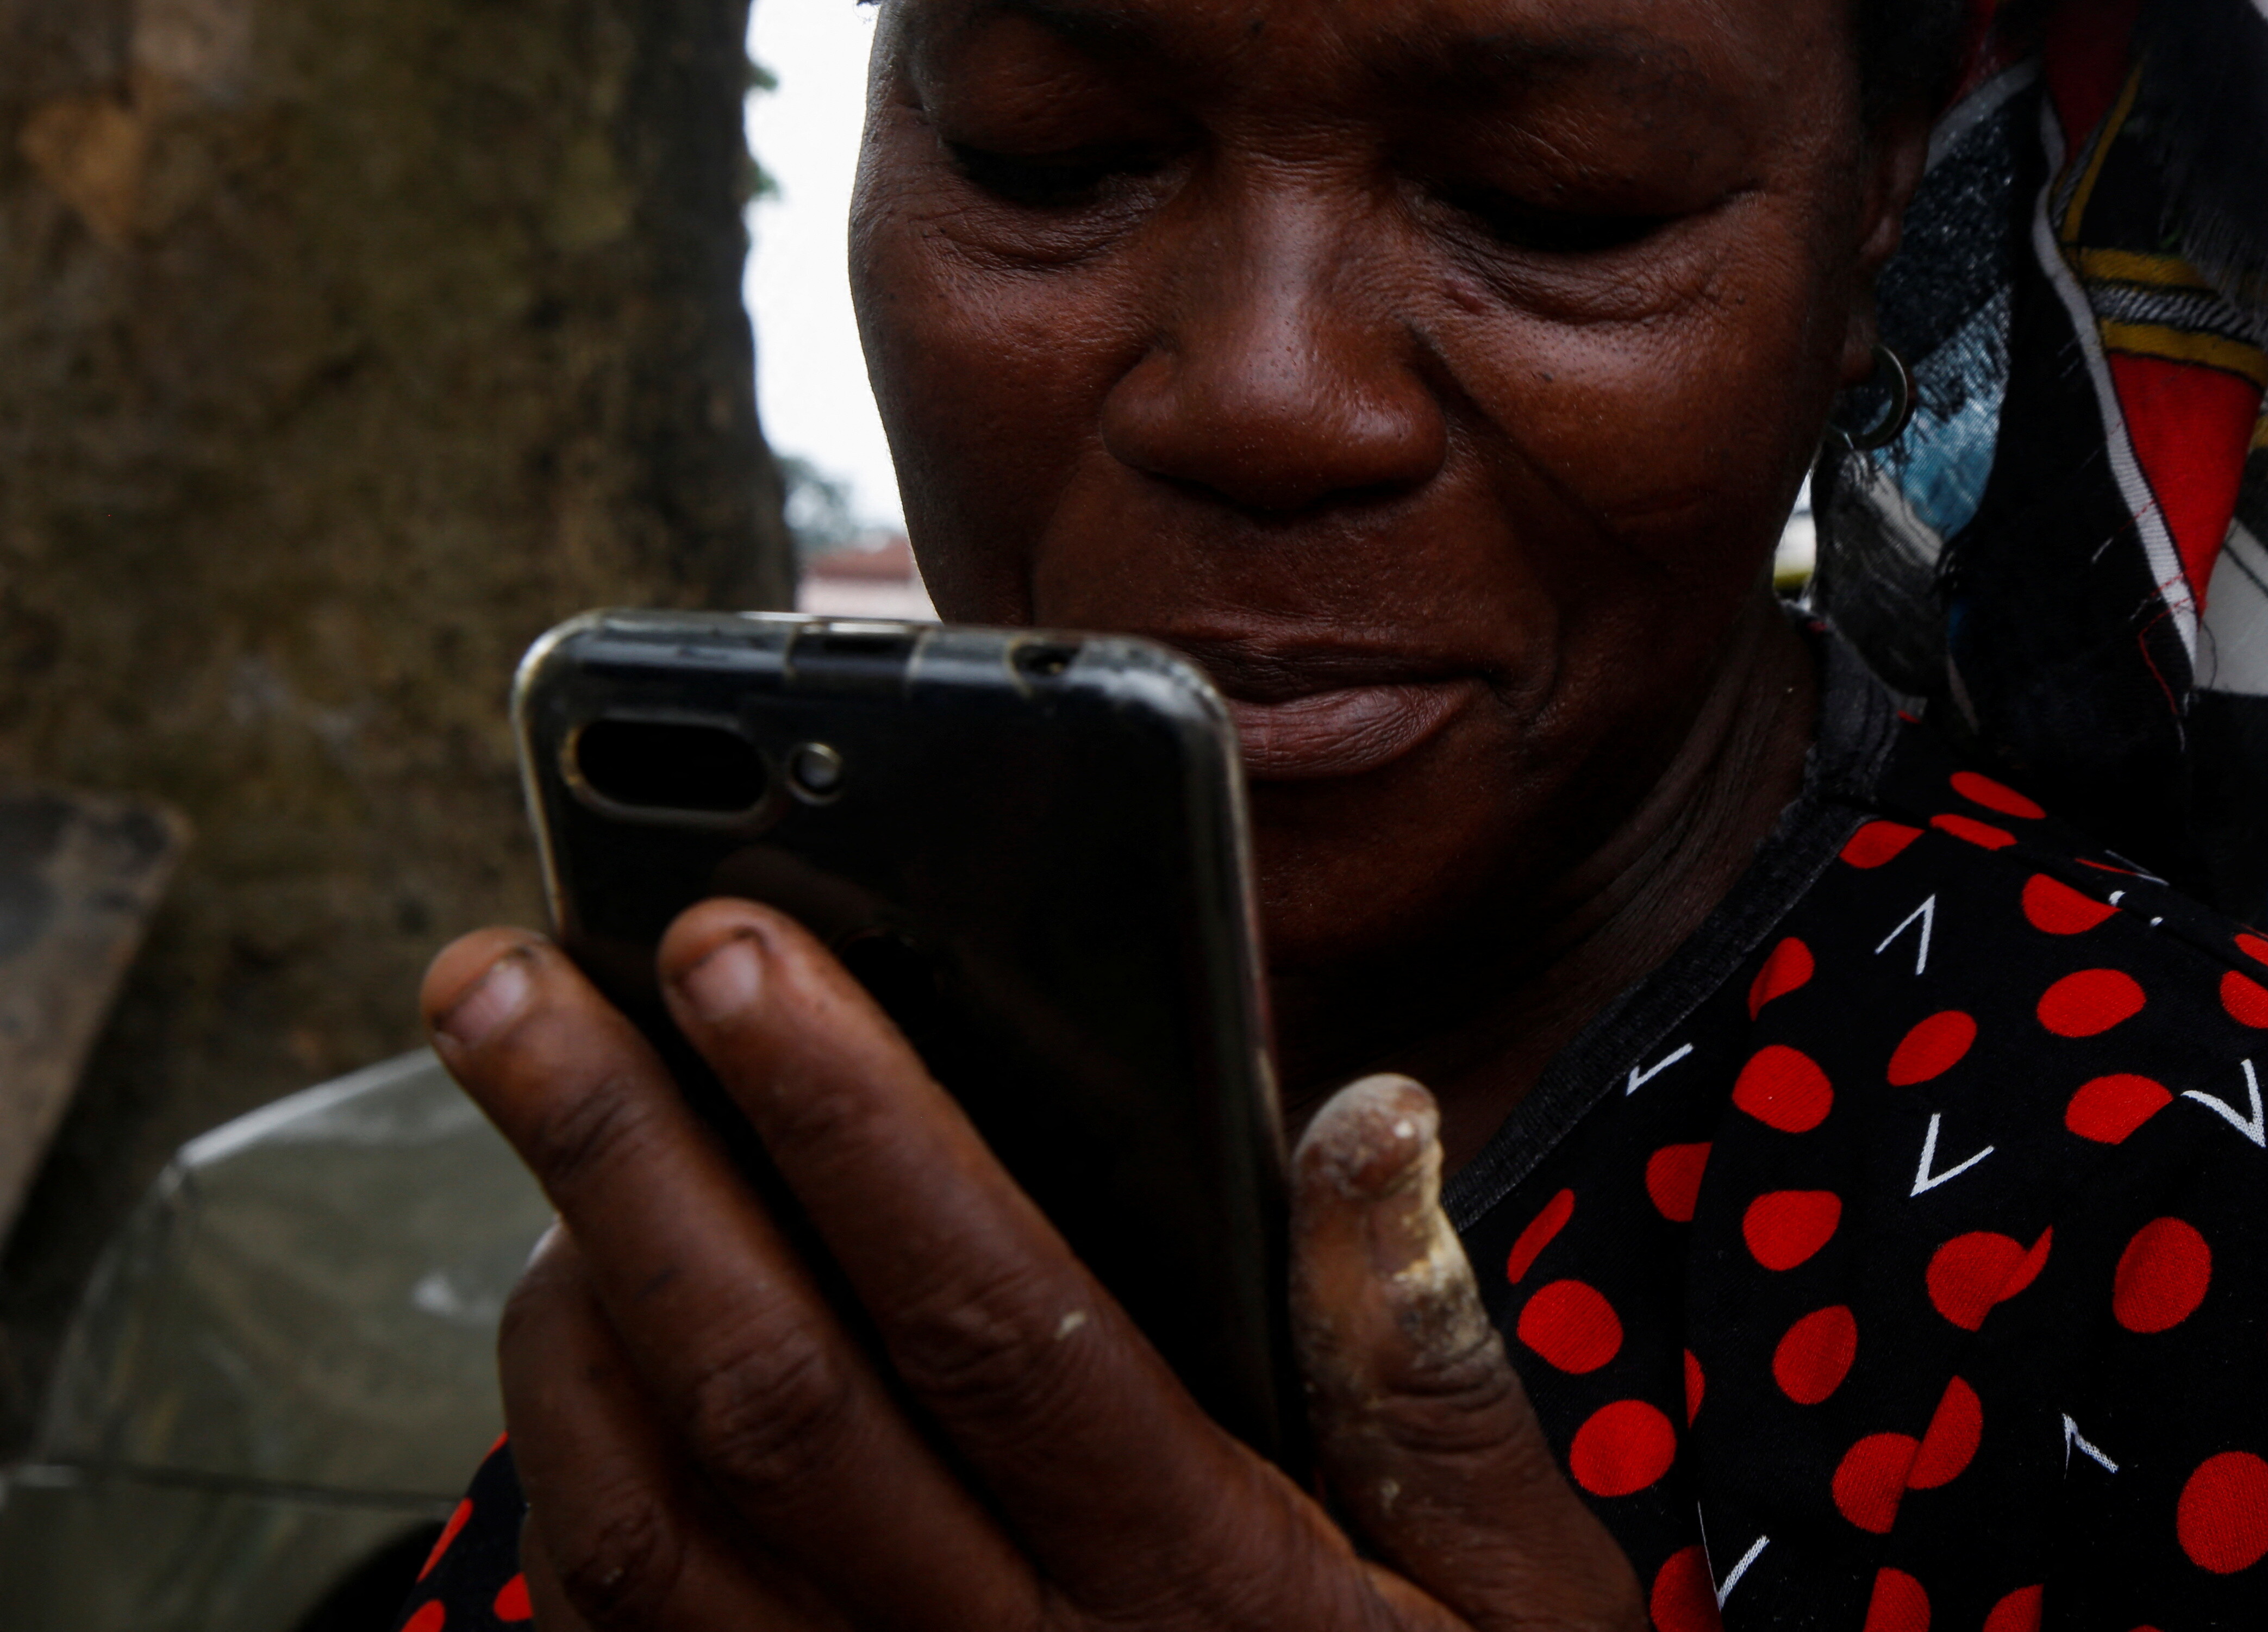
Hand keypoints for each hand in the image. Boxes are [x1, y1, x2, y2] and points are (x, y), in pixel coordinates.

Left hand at [420, 903, 1642, 1630]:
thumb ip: (1431, 1365)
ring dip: (569, 1297)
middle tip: (510, 980)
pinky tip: (564, 1322)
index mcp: (1200, 1584)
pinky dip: (564, 1461)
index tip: (743, 952)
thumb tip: (1369, 1124)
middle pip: (774, 1393)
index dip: (855, 1123)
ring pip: (658, 1520)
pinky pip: (625, 1630)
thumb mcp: (1508, 1588)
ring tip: (533, 1119)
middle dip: (626, 1160)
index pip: (990, 1318)